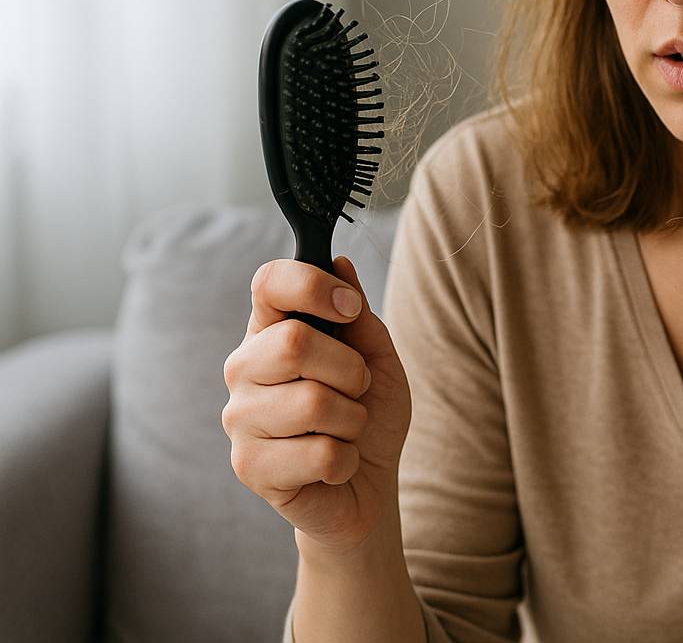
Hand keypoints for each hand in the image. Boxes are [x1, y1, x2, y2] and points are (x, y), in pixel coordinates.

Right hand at [222, 256, 412, 558]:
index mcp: (271, 331)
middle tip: (355, 389)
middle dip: (350, 370)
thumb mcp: (377, 359)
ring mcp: (240, 418)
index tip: (349, 308)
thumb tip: (340, 262)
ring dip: (352, 420)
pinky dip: (345, 459)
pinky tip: (331, 464)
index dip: (312, 286)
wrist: (365, 486)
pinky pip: (320, 453)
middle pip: (293, 343)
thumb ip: (358, 316)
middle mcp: (244, 368)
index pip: (268, 283)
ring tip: (342, 430)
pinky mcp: (248, 466)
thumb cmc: (368, 416)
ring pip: (313, 402)